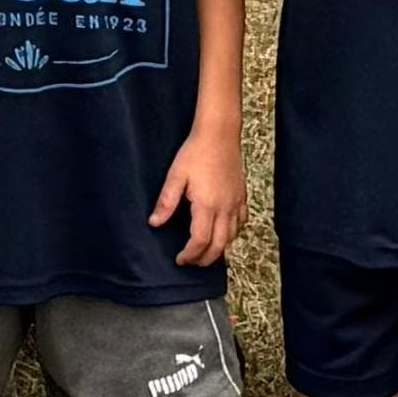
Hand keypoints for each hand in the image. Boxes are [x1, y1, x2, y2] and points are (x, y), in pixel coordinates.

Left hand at [149, 118, 246, 266]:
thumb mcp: (176, 175)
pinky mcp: (242, 195)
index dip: (190, 255)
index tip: (179, 259)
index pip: (200, 241)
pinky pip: (241, 222)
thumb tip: (155, 222)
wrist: (219, 134)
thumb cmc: (196, 152)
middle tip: (191, 262)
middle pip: (219, 246)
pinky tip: (223, 232)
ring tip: (205, 251)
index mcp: (207, 206)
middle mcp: (225, 208)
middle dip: (205, 259)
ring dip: (219, 249)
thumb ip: (166, 201)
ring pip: (232, 236)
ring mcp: (236, 203)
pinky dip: (232, 233)